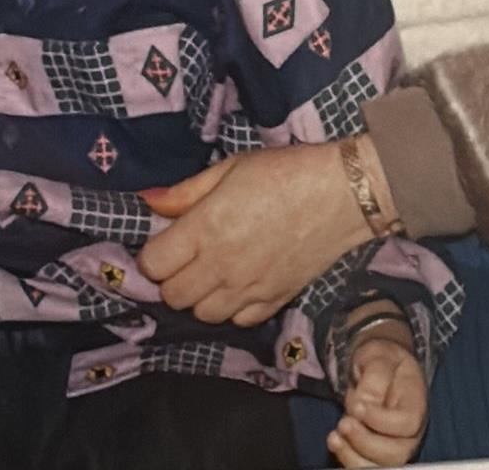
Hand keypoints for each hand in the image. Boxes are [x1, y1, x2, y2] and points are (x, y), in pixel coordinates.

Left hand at [138, 142, 371, 324]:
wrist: (341, 193)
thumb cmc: (283, 172)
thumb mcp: (229, 169)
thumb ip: (185, 192)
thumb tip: (146, 202)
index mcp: (206, 229)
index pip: (153, 264)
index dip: (154, 253)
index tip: (167, 240)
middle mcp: (222, 267)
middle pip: (173, 296)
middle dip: (172, 276)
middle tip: (188, 254)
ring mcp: (249, 289)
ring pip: (202, 314)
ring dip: (200, 295)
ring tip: (214, 269)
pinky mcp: (275, 301)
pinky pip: (238, 321)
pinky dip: (233, 307)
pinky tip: (241, 282)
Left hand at [329, 338, 427, 467]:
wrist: (377, 367)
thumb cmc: (382, 361)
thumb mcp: (379, 358)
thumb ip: (375, 379)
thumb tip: (363, 403)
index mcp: (415, 404)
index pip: (407, 423)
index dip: (381, 421)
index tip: (357, 406)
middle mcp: (409, 432)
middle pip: (396, 453)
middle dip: (366, 442)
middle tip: (344, 423)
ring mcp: (393, 445)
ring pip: (380, 466)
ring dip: (354, 456)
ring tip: (335, 437)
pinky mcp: (375, 452)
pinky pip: (365, 464)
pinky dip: (348, 458)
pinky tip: (335, 442)